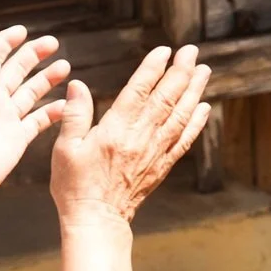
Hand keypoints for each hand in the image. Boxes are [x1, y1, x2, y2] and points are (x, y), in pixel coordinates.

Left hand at [0, 27, 70, 205]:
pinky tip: (67, 104)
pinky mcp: (19, 137)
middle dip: (34, 55)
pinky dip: (54, 111)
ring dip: (48, 79)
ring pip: (32, 92)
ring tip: (65, 67)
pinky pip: (40, 120)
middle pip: (18, 71)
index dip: (6, 43)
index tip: (22, 31)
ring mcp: (8, 118)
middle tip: (53, 43)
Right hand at [51, 46, 211, 226]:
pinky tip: (203, 107)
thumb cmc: (75, 185)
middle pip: (166, 98)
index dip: (153, 68)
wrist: (97, 219)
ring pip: (181, 115)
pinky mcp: (163, 164)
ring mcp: (156, 151)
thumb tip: (77, 84)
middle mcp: (141, 137)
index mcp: (116, 130)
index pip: (139, 90)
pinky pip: (185, 139)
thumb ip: (75, 115)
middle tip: (192, 51)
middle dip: (181, 71)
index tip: (165, 50)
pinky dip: (196, 121)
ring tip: (204, 71)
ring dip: (194, 90)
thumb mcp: (65, 148)